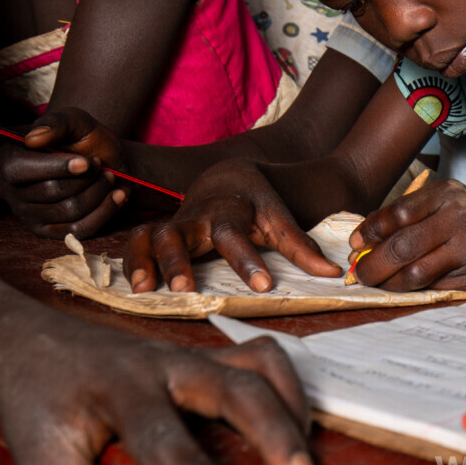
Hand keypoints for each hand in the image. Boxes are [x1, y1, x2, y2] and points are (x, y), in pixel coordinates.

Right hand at [0, 108, 128, 238]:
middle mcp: (10, 190)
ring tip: (109, 177)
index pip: (20, 169)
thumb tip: (32, 138)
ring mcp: (27, 214)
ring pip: (68, 210)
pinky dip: (105, 211)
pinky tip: (117, 195)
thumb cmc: (84, 138)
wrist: (105, 160)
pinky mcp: (49, 231)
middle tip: (100, 165)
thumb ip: (56, 123)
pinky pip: (79, 229)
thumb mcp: (75, 121)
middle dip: (85, 178)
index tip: (87, 162)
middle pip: (50, 191)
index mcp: (8, 160)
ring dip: (98, 192)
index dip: (56, 167)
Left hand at [0, 311, 315, 464]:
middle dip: (273, 429)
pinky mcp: (210, 356)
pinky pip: (263, 360)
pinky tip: (298, 426)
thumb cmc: (40, 402)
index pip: (162, 431)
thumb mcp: (42, 457)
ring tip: (308, 456)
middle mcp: (167, 365)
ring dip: (291, 406)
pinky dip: (290, 388)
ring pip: (260, 365)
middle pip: (235, 385)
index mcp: (120, 389)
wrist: (34, 340)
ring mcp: (195, 355)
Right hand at [124, 158, 340, 293]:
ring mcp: (175, 223)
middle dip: (180, 261)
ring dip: (146, 262)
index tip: (263, 285)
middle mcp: (198, 217)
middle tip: (184, 288)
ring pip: (153, 237)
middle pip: (183, 235)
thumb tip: (334, 275)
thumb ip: (302, 248)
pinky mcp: (159, 230)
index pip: (238, 236)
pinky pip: (137, 242)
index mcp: (231, 212)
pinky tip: (132, 287)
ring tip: (145, 289)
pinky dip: (131, 261)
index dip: (249, 261)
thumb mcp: (280, 219)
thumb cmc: (256, 204)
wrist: (228, 175)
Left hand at [349, 178, 465, 292]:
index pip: (397, 214)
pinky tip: (406, 288)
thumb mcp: (447, 203)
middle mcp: (460, 216)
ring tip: (380, 283)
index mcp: (447, 193)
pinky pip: (433, 288)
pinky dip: (413, 290)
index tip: (355, 244)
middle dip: (373, 265)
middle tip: (360, 273)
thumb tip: (362, 241)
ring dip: (390, 282)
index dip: (369, 232)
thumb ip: (410, 216)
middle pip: (402, 246)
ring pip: (415, 272)